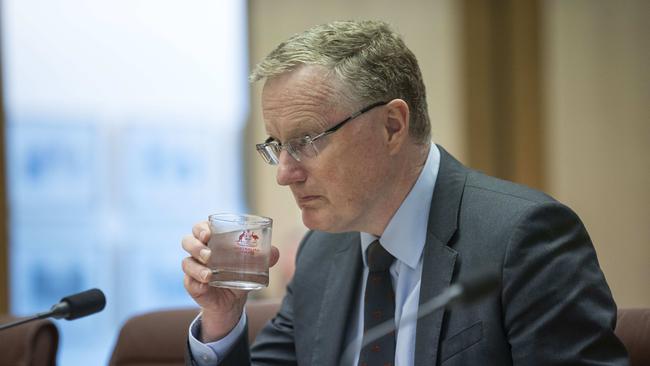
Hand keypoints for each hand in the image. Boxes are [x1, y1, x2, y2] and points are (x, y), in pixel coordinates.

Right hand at [182, 221, 279, 341]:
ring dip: (196, 268)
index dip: (201, 228)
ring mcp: (193, 268)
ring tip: (209, 275)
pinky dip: (196, 282)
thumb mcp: (253, 265)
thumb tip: (274, 252)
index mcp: (211, 240)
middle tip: (209, 254)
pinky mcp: (192, 284)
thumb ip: (264, 257)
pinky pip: (188, 281)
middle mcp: (199, 252)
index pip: (200, 228)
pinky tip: (205, 285)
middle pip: (187, 242)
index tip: (208, 233)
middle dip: (196, 246)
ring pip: (186, 262)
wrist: (233, 300)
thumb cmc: (240, 274)